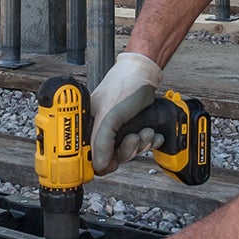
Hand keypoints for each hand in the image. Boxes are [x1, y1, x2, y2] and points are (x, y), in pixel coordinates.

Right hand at [90, 52, 164, 174]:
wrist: (145, 72)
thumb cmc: (125, 84)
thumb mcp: (110, 115)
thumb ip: (102, 142)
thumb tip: (99, 166)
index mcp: (86, 125)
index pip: (88, 157)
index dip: (101, 163)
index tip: (114, 162)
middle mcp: (99, 128)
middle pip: (111, 157)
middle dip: (127, 150)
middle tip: (134, 138)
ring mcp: (116, 129)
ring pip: (127, 152)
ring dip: (140, 144)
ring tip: (145, 131)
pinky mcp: (131, 128)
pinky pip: (139, 145)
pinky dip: (148, 142)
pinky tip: (151, 132)